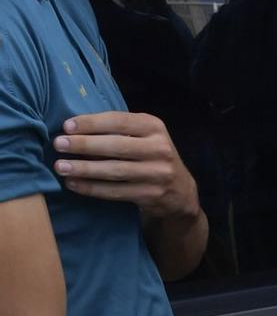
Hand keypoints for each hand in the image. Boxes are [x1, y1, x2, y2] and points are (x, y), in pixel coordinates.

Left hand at [54, 112, 200, 224]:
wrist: (179, 189)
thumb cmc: (150, 155)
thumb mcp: (144, 135)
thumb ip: (120, 128)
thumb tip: (74, 126)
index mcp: (154, 127)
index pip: (119, 121)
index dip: (91, 123)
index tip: (66, 126)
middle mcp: (159, 149)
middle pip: (116, 146)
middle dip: (84, 145)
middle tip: (59, 144)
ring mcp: (157, 174)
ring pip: (114, 171)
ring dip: (84, 169)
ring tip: (61, 167)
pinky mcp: (151, 195)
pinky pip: (115, 192)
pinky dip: (92, 188)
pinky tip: (73, 184)